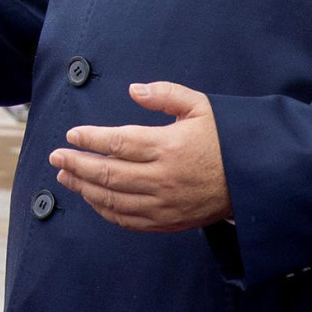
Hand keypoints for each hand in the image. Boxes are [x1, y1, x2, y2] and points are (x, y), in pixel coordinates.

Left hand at [48, 81, 232, 233]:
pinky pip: (128, 220)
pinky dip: (105, 210)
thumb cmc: (226, 140)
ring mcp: (165, 203)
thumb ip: (165, 95)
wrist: (256, 180)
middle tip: (56, 156)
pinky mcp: (169, 221)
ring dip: (84, 188)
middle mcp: (163, 178)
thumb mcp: (201, 107)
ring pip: (113, 200)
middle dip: (76, 164)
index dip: (90, 140)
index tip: (71, 135)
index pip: (118, 143)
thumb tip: (133, 90)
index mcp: (169, 147)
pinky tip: (91, 198)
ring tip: (65, 176)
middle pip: (108, 174)